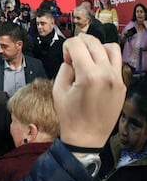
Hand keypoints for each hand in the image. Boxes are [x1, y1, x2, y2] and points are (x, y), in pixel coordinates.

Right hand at [53, 33, 125, 148]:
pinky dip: (106, 59)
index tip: (65, 58)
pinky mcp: (122, 85)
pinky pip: (117, 62)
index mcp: (88, 75)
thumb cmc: (70, 117)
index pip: (77, 44)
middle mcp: (106, 74)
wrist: (87, 137)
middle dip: (79, 43)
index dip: (66, 47)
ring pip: (110, 47)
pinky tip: (96, 68)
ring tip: (87, 58)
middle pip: (93, 42)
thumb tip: (72, 58)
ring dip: (96, 47)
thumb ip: (64, 68)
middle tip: (72, 54)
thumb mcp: (58, 90)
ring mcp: (117, 79)